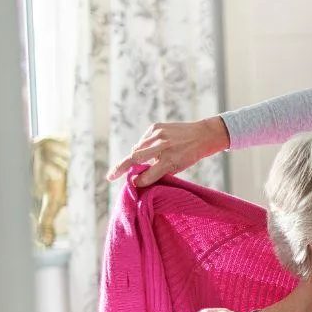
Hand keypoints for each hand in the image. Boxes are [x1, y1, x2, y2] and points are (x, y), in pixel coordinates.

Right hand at [107, 117, 230, 185]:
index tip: (132, 185)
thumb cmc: (189, 155)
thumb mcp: (178, 167)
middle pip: (135, 158)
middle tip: (110, 176)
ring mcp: (158, 135)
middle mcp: (163, 146)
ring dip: (134, 157)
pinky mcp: (156, 126)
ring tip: (137, 162)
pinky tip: (150, 149)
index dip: (140, 181)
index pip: (149, 173)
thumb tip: (139, 178)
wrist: (202, 135)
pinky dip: (143, 146)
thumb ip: (160, 172)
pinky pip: (143, 140)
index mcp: (170, 160)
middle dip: (121, 168)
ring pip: (137, 149)